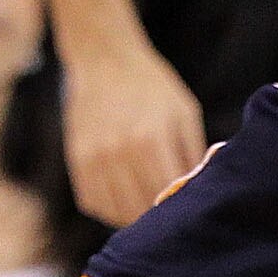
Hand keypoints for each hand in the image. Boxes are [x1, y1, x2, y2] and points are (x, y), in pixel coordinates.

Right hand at [62, 32, 207, 225]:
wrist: (105, 60)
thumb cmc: (152, 87)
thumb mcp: (184, 112)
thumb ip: (193, 153)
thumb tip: (201, 191)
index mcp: (151, 138)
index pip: (166, 195)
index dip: (177, 208)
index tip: (185, 208)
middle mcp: (119, 150)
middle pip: (139, 208)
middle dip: (156, 215)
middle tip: (165, 210)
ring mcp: (93, 156)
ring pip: (114, 211)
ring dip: (131, 216)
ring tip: (144, 204)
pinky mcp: (76, 158)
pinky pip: (92, 202)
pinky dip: (107, 207)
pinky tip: (121, 194)